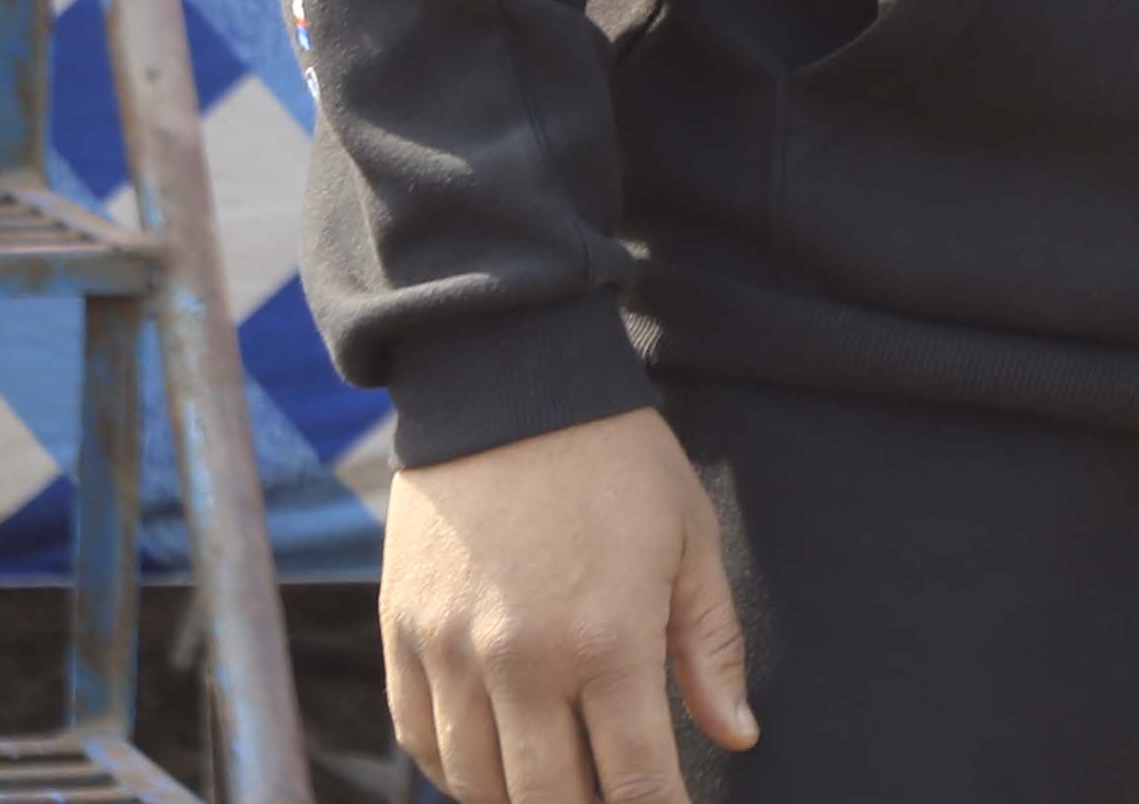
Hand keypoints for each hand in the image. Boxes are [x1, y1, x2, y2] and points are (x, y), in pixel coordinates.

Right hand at [377, 410, 757, 803]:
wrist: (505, 378)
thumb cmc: (614, 457)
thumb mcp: (690, 538)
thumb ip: (710, 647)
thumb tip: (736, 735)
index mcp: (606, 639)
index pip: (635, 786)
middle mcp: (521, 659)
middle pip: (549, 803)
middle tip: (616, 798)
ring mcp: (450, 650)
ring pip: (477, 785)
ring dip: (521, 801)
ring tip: (559, 783)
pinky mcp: (402, 632)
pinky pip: (418, 741)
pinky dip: (455, 770)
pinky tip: (493, 762)